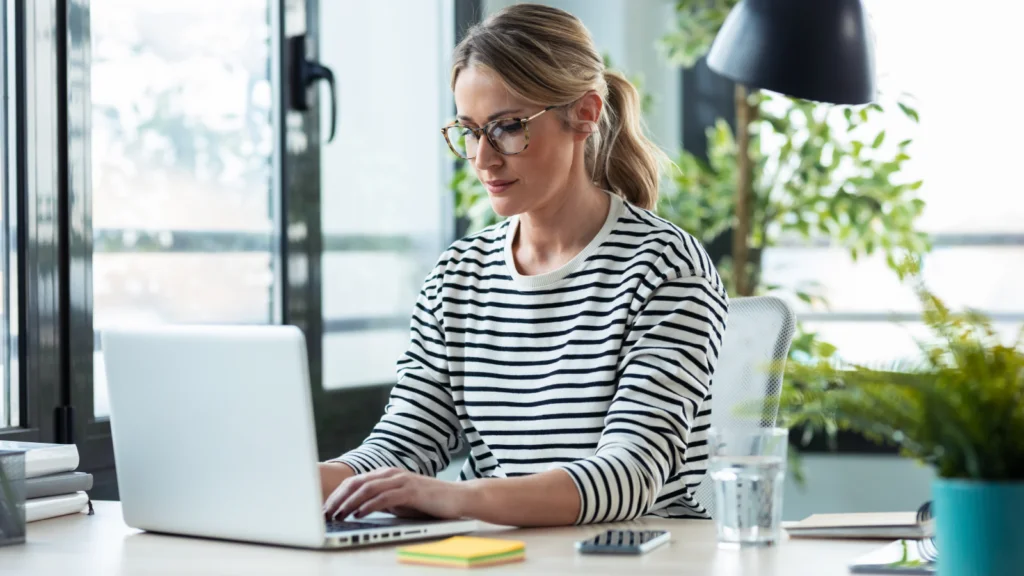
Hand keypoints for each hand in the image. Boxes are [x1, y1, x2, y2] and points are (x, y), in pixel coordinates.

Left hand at [322, 467, 470, 520]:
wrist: (458, 498)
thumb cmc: (428, 502)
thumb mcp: (399, 502)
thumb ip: (380, 501)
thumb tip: (357, 509)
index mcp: (386, 475)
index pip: (354, 482)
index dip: (336, 495)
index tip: (324, 509)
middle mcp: (391, 474)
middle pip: (356, 483)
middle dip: (337, 499)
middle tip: (324, 514)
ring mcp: (401, 481)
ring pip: (367, 489)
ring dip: (349, 503)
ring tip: (337, 515)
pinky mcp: (411, 491)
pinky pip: (385, 497)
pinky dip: (368, 506)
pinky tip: (358, 515)